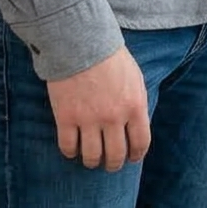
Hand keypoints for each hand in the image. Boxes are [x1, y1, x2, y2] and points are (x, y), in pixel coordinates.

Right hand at [46, 46, 150, 170]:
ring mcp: (88, 119)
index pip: (140, 143)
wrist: (81, 43)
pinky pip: (68, 147)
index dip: (136, 155)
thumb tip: (136, 126)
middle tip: (110, 164)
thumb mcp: (135, 79)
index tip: (132, 158)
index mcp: (135, 106)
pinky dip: (70, 153)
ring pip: (91, 156)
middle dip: (113, 164)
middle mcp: (113, 117)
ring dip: (92, 162)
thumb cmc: (110, 58)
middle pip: (115, 155)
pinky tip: (72, 150)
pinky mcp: (66, 117)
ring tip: (91, 160)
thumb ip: (137, 104)